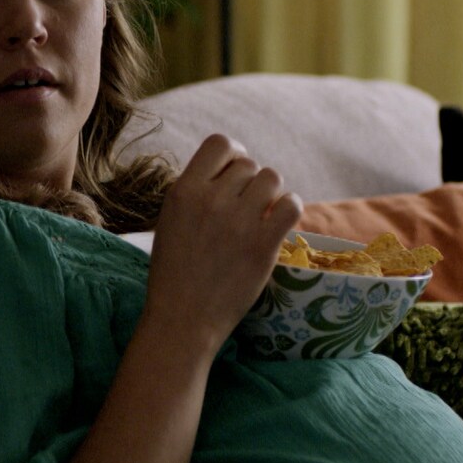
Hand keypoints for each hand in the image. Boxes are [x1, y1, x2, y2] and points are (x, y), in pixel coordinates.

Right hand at [141, 134, 302, 359]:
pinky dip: (290, 208)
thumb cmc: (174, 272)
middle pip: (249, 164)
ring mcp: (238, 221)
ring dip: (271, 194)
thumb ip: (197, 192)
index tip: (234, 174)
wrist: (183, 318)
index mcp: (183, 191)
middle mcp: (211, 200)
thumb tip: (231, 169)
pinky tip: (279, 223)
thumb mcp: (171, 220)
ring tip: (261, 216)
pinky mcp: (263, 244)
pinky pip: (292, 205)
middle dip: (251, 183)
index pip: (220, 144)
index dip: (233, 155)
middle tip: (246, 208)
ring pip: (272, 178)